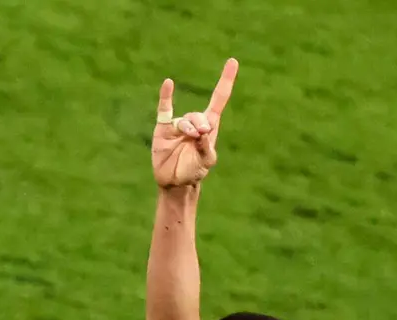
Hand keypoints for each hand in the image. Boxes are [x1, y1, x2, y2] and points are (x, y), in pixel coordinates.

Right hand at [152, 58, 238, 187]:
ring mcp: (178, 125)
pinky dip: (166, 96)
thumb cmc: (195, 170)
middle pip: (199, 115)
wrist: (176, 181)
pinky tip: (168, 83)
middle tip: (201, 134)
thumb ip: (207, 147)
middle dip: (200, 123)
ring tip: (190, 137)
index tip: (233, 61)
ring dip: (188, 127)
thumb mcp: (206, 161)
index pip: (219, 98)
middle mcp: (194, 122)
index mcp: (209, 126)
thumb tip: (203, 131)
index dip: (226, 80)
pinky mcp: (163, 129)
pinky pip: (164, 109)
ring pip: (184, 120)